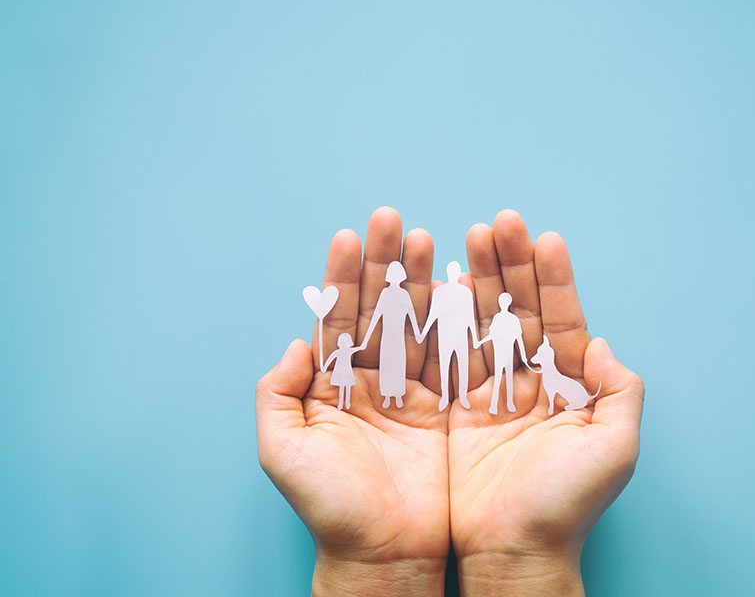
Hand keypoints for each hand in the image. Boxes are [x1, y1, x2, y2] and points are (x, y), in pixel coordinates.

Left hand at [256, 207, 449, 595]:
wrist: (386, 552)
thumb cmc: (330, 507)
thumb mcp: (283, 450)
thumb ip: (278, 393)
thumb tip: (297, 343)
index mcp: (329, 386)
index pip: (337, 319)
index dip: (342, 278)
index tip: (349, 236)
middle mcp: (369, 382)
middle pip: (378, 310)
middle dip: (383, 265)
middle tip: (391, 221)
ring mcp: (409, 392)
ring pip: (415, 324)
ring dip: (419, 281)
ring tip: (426, 238)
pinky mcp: (445, 409)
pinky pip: (451, 356)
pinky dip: (455, 321)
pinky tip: (458, 284)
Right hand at [449, 210, 643, 595]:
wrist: (512, 550)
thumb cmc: (566, 506)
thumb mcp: (614, 448)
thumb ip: (620, 392)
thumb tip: (605, 347)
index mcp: (571, 387)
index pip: (562, 319)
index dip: (554, 279)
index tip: (544, 238)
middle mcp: (532, 382)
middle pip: (520, 310)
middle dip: (510, 266)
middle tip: (498, 223)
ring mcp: (493, 393)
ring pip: (483, 324)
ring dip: (477, 281)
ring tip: (467, 238)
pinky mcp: (456, 409)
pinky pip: (450, 356)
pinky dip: (445, 320)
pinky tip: (443, 285)